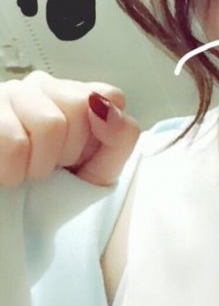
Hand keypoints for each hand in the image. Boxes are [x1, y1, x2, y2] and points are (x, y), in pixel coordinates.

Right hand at [0, 70, 140, 187]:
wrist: (16, 219)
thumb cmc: (56, 190)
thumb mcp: (101, 169)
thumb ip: (121, 134)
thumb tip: (104, 106)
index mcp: (75, 95)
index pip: (109, 94)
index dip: (103, 132)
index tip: (84, 153)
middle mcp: (43, 86)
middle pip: (81, 105)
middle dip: (70, 150)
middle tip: (52, 165)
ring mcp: (10, 94)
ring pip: (49, 124)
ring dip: (41, 164)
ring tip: (28, 169)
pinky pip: (14, 142)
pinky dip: (15, 171)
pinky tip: (9, 172)